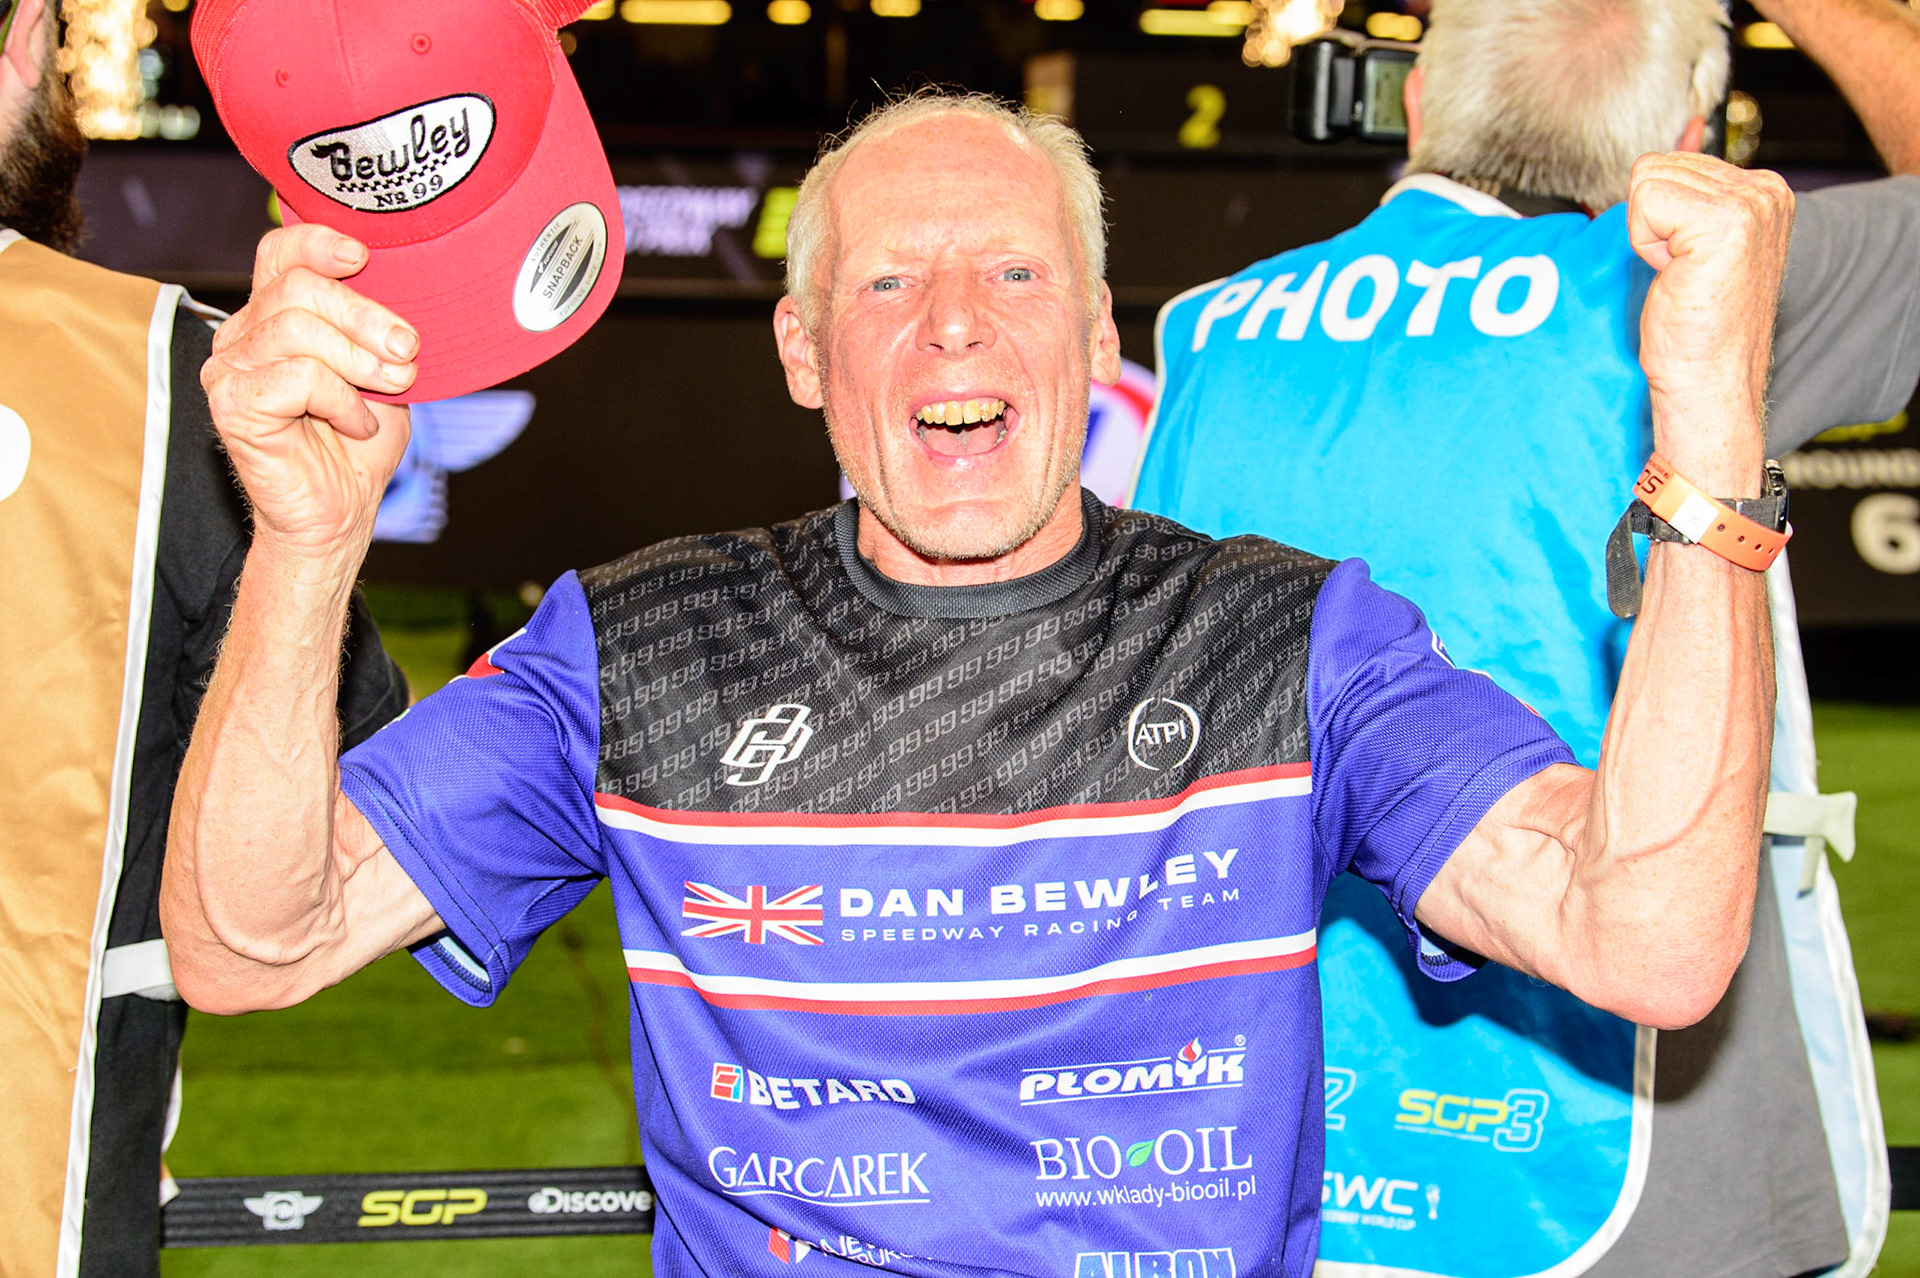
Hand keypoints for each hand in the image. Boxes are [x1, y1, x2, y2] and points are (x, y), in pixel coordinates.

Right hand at [201, 223, 417, 554]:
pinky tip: (354, 423)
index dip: (318, 243)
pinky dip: (341, 399)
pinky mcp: (230, 402)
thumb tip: (403, 286)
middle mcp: (242, 334)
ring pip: (298, 329)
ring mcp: (228, 367)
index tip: (365, 256)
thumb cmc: (359, 441)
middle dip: (365, 316)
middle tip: (407, 351)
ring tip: (387, 388)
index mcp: (273, 316)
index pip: (279, 253)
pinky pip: (297, 375)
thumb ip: (379, 329)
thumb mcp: (382, 371)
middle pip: (298, 287)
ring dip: (359, 360)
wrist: (341, 510)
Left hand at [1627, 153, 1793, 489]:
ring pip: (1647, 181)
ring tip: (1680, 276)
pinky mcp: (1726, 221)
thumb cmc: (1693, 329)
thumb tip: (1649, 162)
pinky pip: (1645, 202)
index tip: (1684, 264)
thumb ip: (1679, 201)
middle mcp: (1765, 190)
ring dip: (1648, 237)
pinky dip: (1646, 245)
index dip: (1656, 219)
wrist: (1708, 382)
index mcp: (1762, 191)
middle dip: (1650, 225)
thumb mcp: (1688, 247)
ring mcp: (1751, 203)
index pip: (1671, 163)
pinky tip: (1676, 277)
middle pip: (1655, 166)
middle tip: (1679, 274)